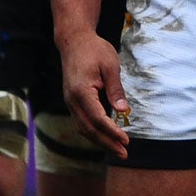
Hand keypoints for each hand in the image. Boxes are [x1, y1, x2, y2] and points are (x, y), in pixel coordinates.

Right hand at [58, 33, 128, 156]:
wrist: (73, 41)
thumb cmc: (94, 50)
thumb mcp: (110, 66)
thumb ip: (116, 90)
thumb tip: (123, 111)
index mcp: (81, 91)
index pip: (97, 118)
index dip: (112, 132)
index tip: (126, 140)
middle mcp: (72, 100)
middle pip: (89, 129)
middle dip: (107, 143)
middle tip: (124, 153)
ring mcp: (70, 102)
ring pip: (83, 129)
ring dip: (100, 141)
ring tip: (117, 150)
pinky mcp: (72, 102)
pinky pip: (81, 122)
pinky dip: (93, 132)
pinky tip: (106, 138)